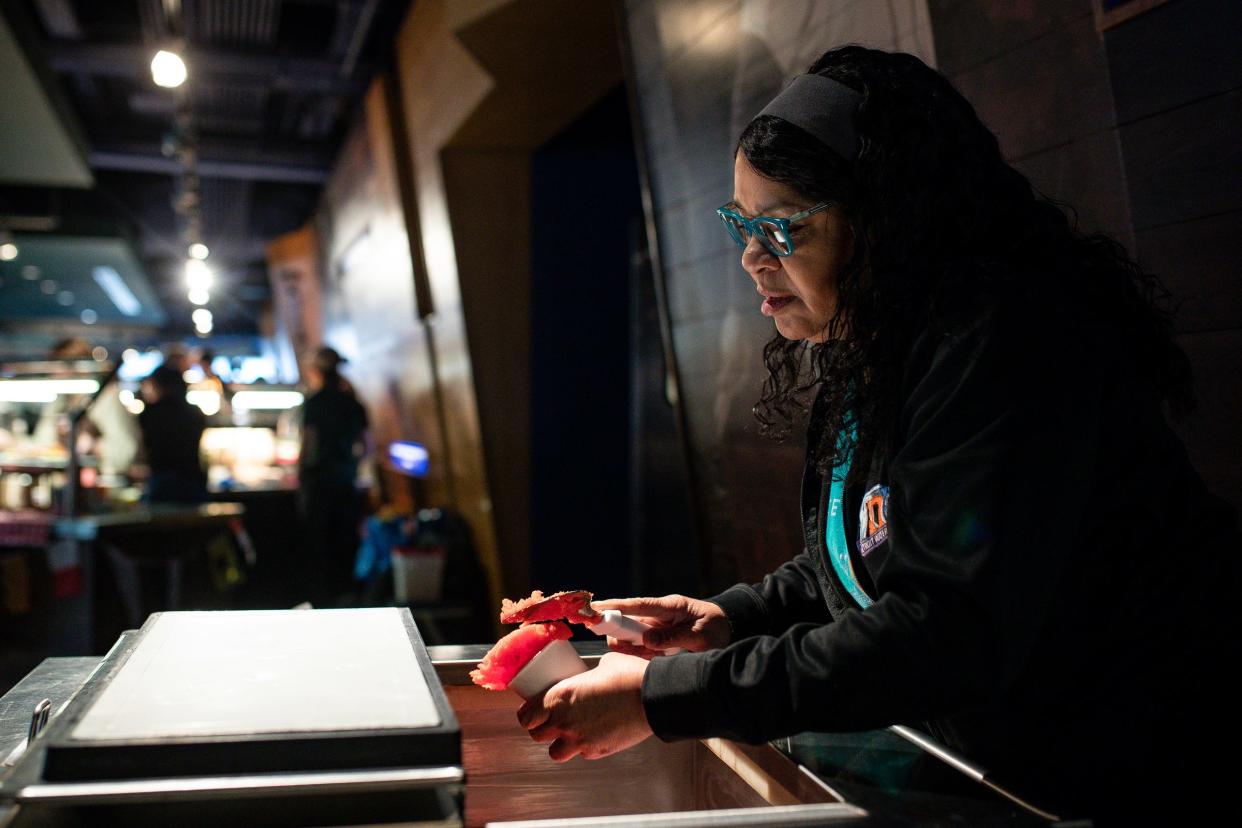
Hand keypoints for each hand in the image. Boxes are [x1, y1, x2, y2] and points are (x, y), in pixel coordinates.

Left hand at [516, 652, 652, 761]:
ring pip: (555, 753)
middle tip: (551, 720)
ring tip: (570, 733)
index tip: (532, 712)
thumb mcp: (601, 665)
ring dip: (559, 743)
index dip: (527, 716)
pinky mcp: (597, 751)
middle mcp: (564, 722)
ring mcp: (580, 740)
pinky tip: (593, 734)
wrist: (654, 697)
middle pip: (536, 736)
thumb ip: (587, 675)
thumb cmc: (629, 676)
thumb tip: (588, 676)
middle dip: (541, 729)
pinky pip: (582, 754)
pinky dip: (583, 747)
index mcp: (558, 697)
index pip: (526, 717)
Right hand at [592, 594, 729, 656]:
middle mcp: (660, 615)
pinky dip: (641, 656)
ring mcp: (658, 627)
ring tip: (649, 657)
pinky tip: (650, 661)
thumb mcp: (699, 635)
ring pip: (633, 637)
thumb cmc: (717, 628)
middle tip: (618, 647)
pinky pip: (642, 648)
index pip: (638, 605)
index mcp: (670, 607)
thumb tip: (645, 640)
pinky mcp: (660, 639)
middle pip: (629, 622)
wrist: (730, 630)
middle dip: (619, 633)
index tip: (595, 607)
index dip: (615, 606)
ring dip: (631, 649)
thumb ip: (673, 637)